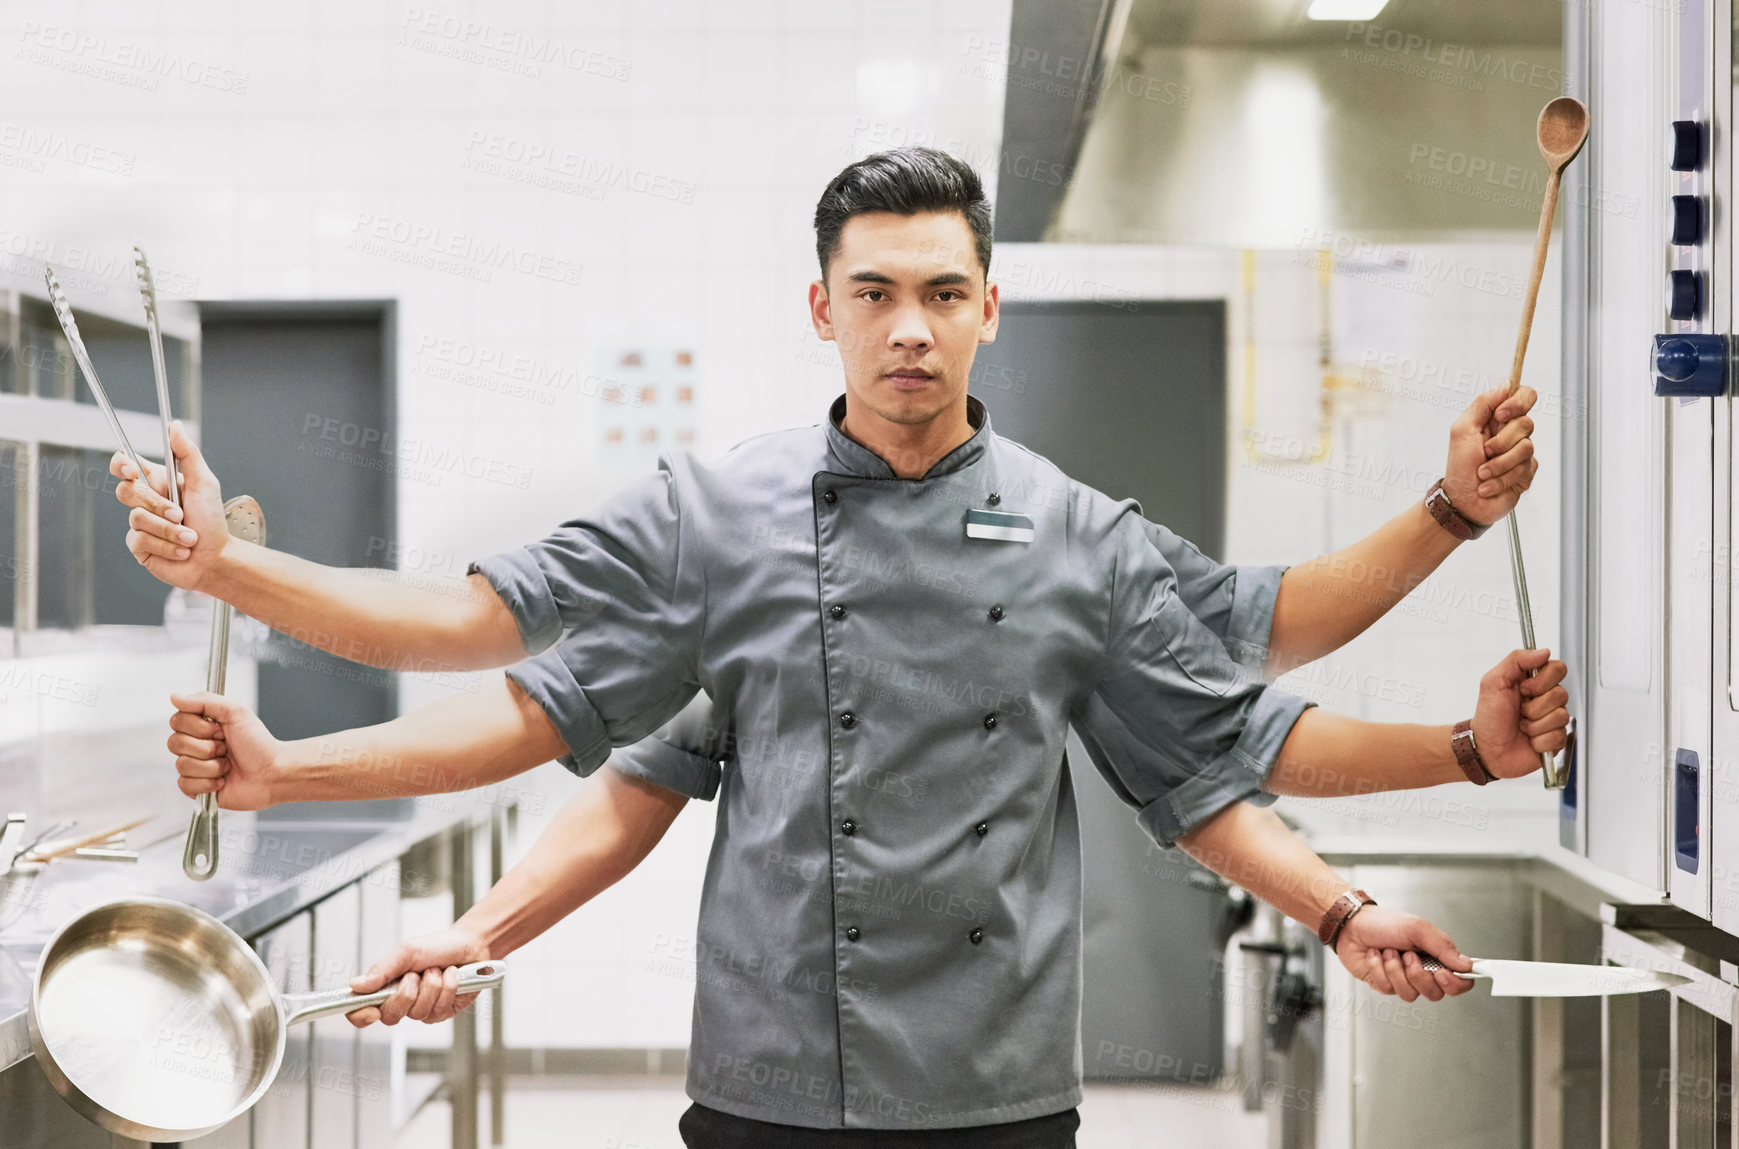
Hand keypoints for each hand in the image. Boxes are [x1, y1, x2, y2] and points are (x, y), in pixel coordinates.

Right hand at [111, 420, 227, 591]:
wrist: (216, 558)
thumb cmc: (212, 522)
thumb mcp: (204, 484)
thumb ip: (187, 455)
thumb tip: (174, 426)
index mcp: (158, 483)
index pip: (125, 466)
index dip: (121, 465)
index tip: (132, 471)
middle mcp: (145, 502)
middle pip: (126, 492)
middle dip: (157, 505)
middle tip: (181, 515)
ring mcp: (140, 525)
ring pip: (136, 518)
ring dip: (169, 530)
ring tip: (189, 537)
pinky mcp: (139, 546)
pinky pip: (140, 540)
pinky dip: (166, 545)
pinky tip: (181, 550)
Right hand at [167, 691, 280, 809]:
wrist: (272, 773)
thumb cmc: (259, 744)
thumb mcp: (236, 712)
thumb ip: (205, 701)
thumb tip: (175, 697)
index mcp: (202, 725)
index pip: (177, 721)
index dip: (199, 727)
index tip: (221, 729)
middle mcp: (196, 744)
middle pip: (175, 743)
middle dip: (207, 747)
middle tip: (226, 748)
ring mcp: (195, 766)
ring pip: (182, 764)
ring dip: (211, 765)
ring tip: (228, 765)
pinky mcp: (196, 787)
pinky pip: (185, 784)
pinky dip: (208, 782)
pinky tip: (223, 779)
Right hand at [344, 926, 492, 1027]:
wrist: (470, 945)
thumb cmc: (437, 946)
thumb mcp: (407, 951)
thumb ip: (381, 970)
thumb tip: (355, 985)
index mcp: (385, 986)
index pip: (361, 1010)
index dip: (361, 1015)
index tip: (372, 1010)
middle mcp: (401, 1001)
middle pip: (390, 1017)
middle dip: (405, 994)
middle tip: (415, 974)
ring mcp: (422, 1009)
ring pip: (418, 1012)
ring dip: (431, 986)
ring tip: (437, 970)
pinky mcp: (442, 1012)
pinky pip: (439, 1009)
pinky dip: (448, 987)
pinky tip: (451, 976)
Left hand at [1334, 905, 1475, 1002]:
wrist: (1352, 925)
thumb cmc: (1385, 923)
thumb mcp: (1417, 928)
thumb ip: (1443, 947)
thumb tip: (1467, 965)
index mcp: (1436, 957)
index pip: (1460, 982)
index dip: (1456, 984)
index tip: (1442, 972)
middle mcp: (1423, 971)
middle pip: (1436, 994)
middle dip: (1419, 975)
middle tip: (1408, 955)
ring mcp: (1403, 980)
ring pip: (1410, 994)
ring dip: (1396, 970)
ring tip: (1388, 952)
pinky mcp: (1384, 985)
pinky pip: (1388, 989)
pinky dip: (1379, 969)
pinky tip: (1375, 955)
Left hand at [1442, 385, 1538, 526]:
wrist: (1462, 501)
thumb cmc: (1459, 466)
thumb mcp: (1463, 429)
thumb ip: (1483, 404)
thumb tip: (1506, 384)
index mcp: (1498, 419)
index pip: (1525, 396)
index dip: (1518, 402)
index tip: (1500, 415)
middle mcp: (1513, 433)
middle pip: (1526, 423)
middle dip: (1500, 441)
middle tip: (1484, 452)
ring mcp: (1522, 453)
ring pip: (1526, 448)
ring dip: (1498, 464)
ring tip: (1482, 473)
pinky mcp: (1527, 473)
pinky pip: (1524, 468)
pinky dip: (1500, 478)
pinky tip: (1488, 485)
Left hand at [1472, 647, 1570, 778]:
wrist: (1486, 749)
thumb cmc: (1488, 717)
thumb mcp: (1493, 682)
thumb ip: (1516, 660)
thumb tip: (1544, 651)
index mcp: (1534, 682)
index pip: (1558, 668)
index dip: (1542, 680)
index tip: (1523, 689)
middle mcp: (1547, 699)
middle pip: (1561, 694)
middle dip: (1534, 706)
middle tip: (1519, 711)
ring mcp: (1553, 719)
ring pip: (1561, 716)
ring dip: (1534, 724)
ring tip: (1522, 726)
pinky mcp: (1556, 739)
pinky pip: (1558, 736)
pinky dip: (1538, 740)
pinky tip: (1529, 740)